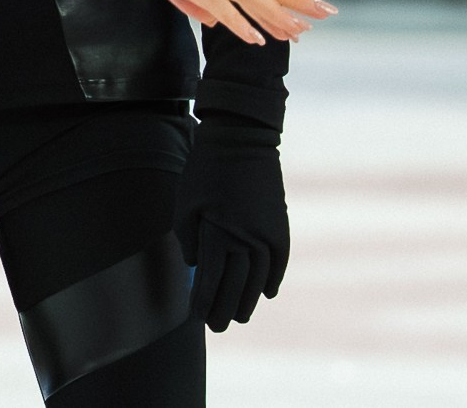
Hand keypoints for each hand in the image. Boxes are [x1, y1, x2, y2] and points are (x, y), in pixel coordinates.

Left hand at [177, 117, 288, 331]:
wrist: (241, 139)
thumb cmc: (205, 170)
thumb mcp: (186, 201)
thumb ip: (188, 236)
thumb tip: (194, 266)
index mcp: (218, 233)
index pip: (210, 279)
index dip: (204, 302)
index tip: (197, 319)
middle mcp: (246, 239)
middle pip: (236, 285)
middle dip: (225, 308)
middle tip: (217, 327)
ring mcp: (267, 233)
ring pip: (260, 278)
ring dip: (249, 299)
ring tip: (239, 316)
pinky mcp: (280, 224)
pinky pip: (280, 260)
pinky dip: (273, 278)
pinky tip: (266, 294)